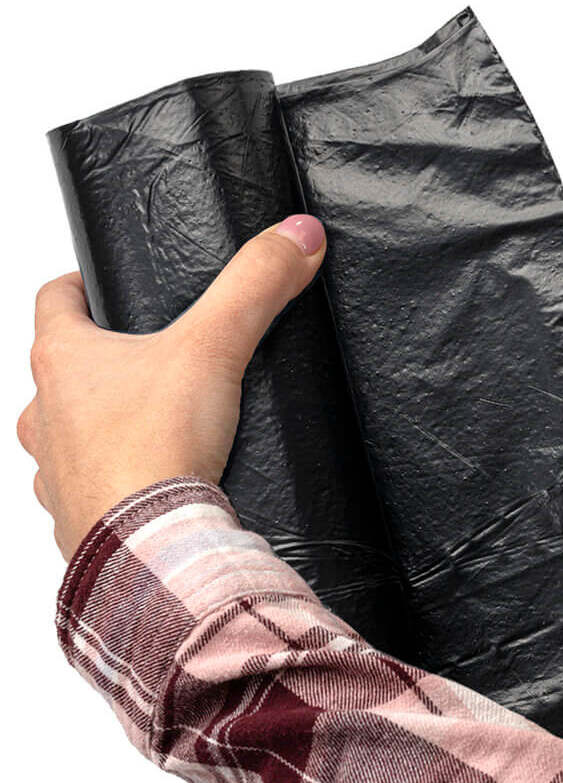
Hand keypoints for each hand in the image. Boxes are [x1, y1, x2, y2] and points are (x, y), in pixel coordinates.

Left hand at [17, 215, 325, 559]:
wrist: (148, 548)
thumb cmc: (155, 447)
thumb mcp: (216, 345)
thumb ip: (258, 283)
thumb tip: (297, 235)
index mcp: (62, 360)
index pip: (54, 299)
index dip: (81, 283)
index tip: (105, 283)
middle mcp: (45, 414)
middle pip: (63, 369)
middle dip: (104, 359)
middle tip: (154, 354)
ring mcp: (55, 471)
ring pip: (68, 433)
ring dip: (101, 423)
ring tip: (158, 421)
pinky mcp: (79, 518)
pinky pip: (90, 488)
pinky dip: (117, 477)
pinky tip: (158, 478)